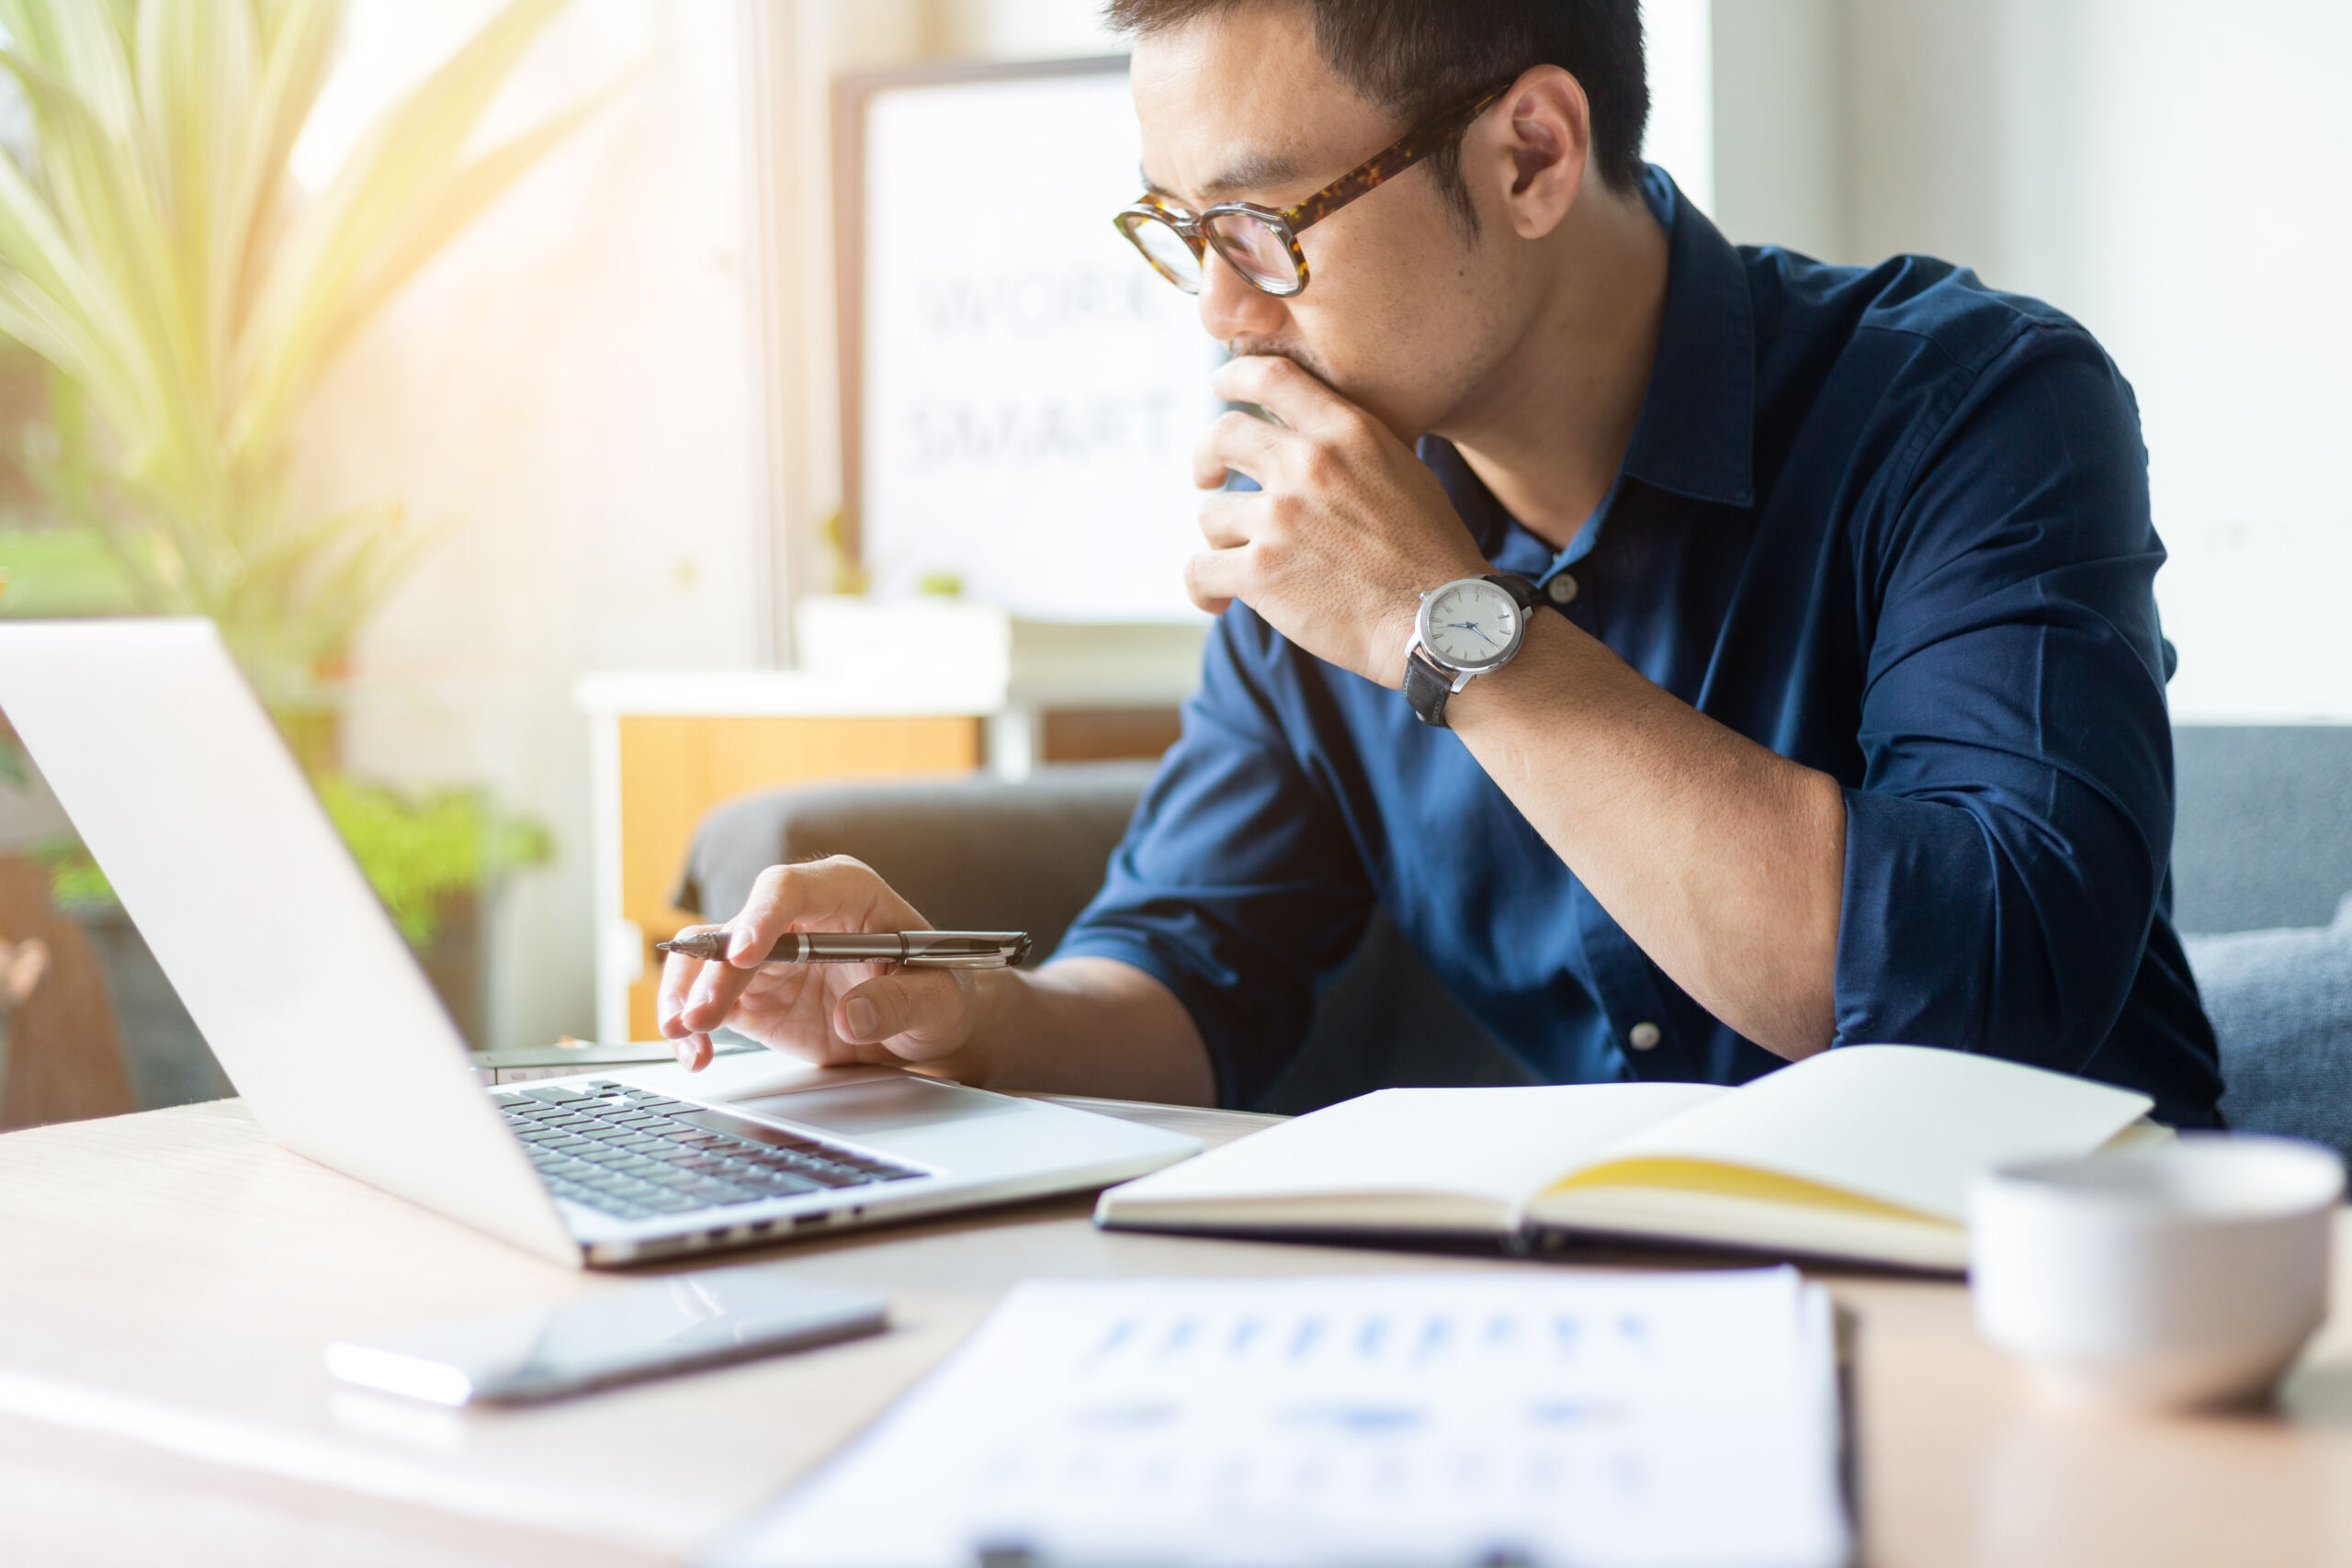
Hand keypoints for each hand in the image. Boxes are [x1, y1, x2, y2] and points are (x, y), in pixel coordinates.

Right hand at [656, 857, 985, 1072]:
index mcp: (846, 893)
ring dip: (687, 995)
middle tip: (703, 1016)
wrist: (926, 1027)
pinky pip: (707, 1001)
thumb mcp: (940, 1000)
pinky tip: (694, 1054)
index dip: (762, 917)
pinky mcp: (752, 994)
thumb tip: (855, 1015)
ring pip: (706, 960)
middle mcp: (797, 915)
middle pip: (737, 928)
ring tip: (685, 1036)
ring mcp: (769, 955)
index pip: (789, 889)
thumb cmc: (938, 994)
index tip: (745, 953)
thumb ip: (904, 1003)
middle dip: (714, 971)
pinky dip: (692, 1028)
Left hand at [1188, 355, 1488, 685]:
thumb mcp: (1403, 471)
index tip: (1220, 387)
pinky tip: (1218, 600)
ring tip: (1243, 563)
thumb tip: (1308, 438)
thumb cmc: (1429, 553)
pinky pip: (1199, 570)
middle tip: (1207, 479)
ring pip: (1211, 514)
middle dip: (1206, 458)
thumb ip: (1351, 448)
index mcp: (1347, 432)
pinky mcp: (1259, 573)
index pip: (1272, 376)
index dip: (1234, 377)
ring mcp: (1279, 518)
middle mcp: (1309, 465)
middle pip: (1222, 436)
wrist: (1440, 620)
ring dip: (1221, 538)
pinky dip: (1203, 588)